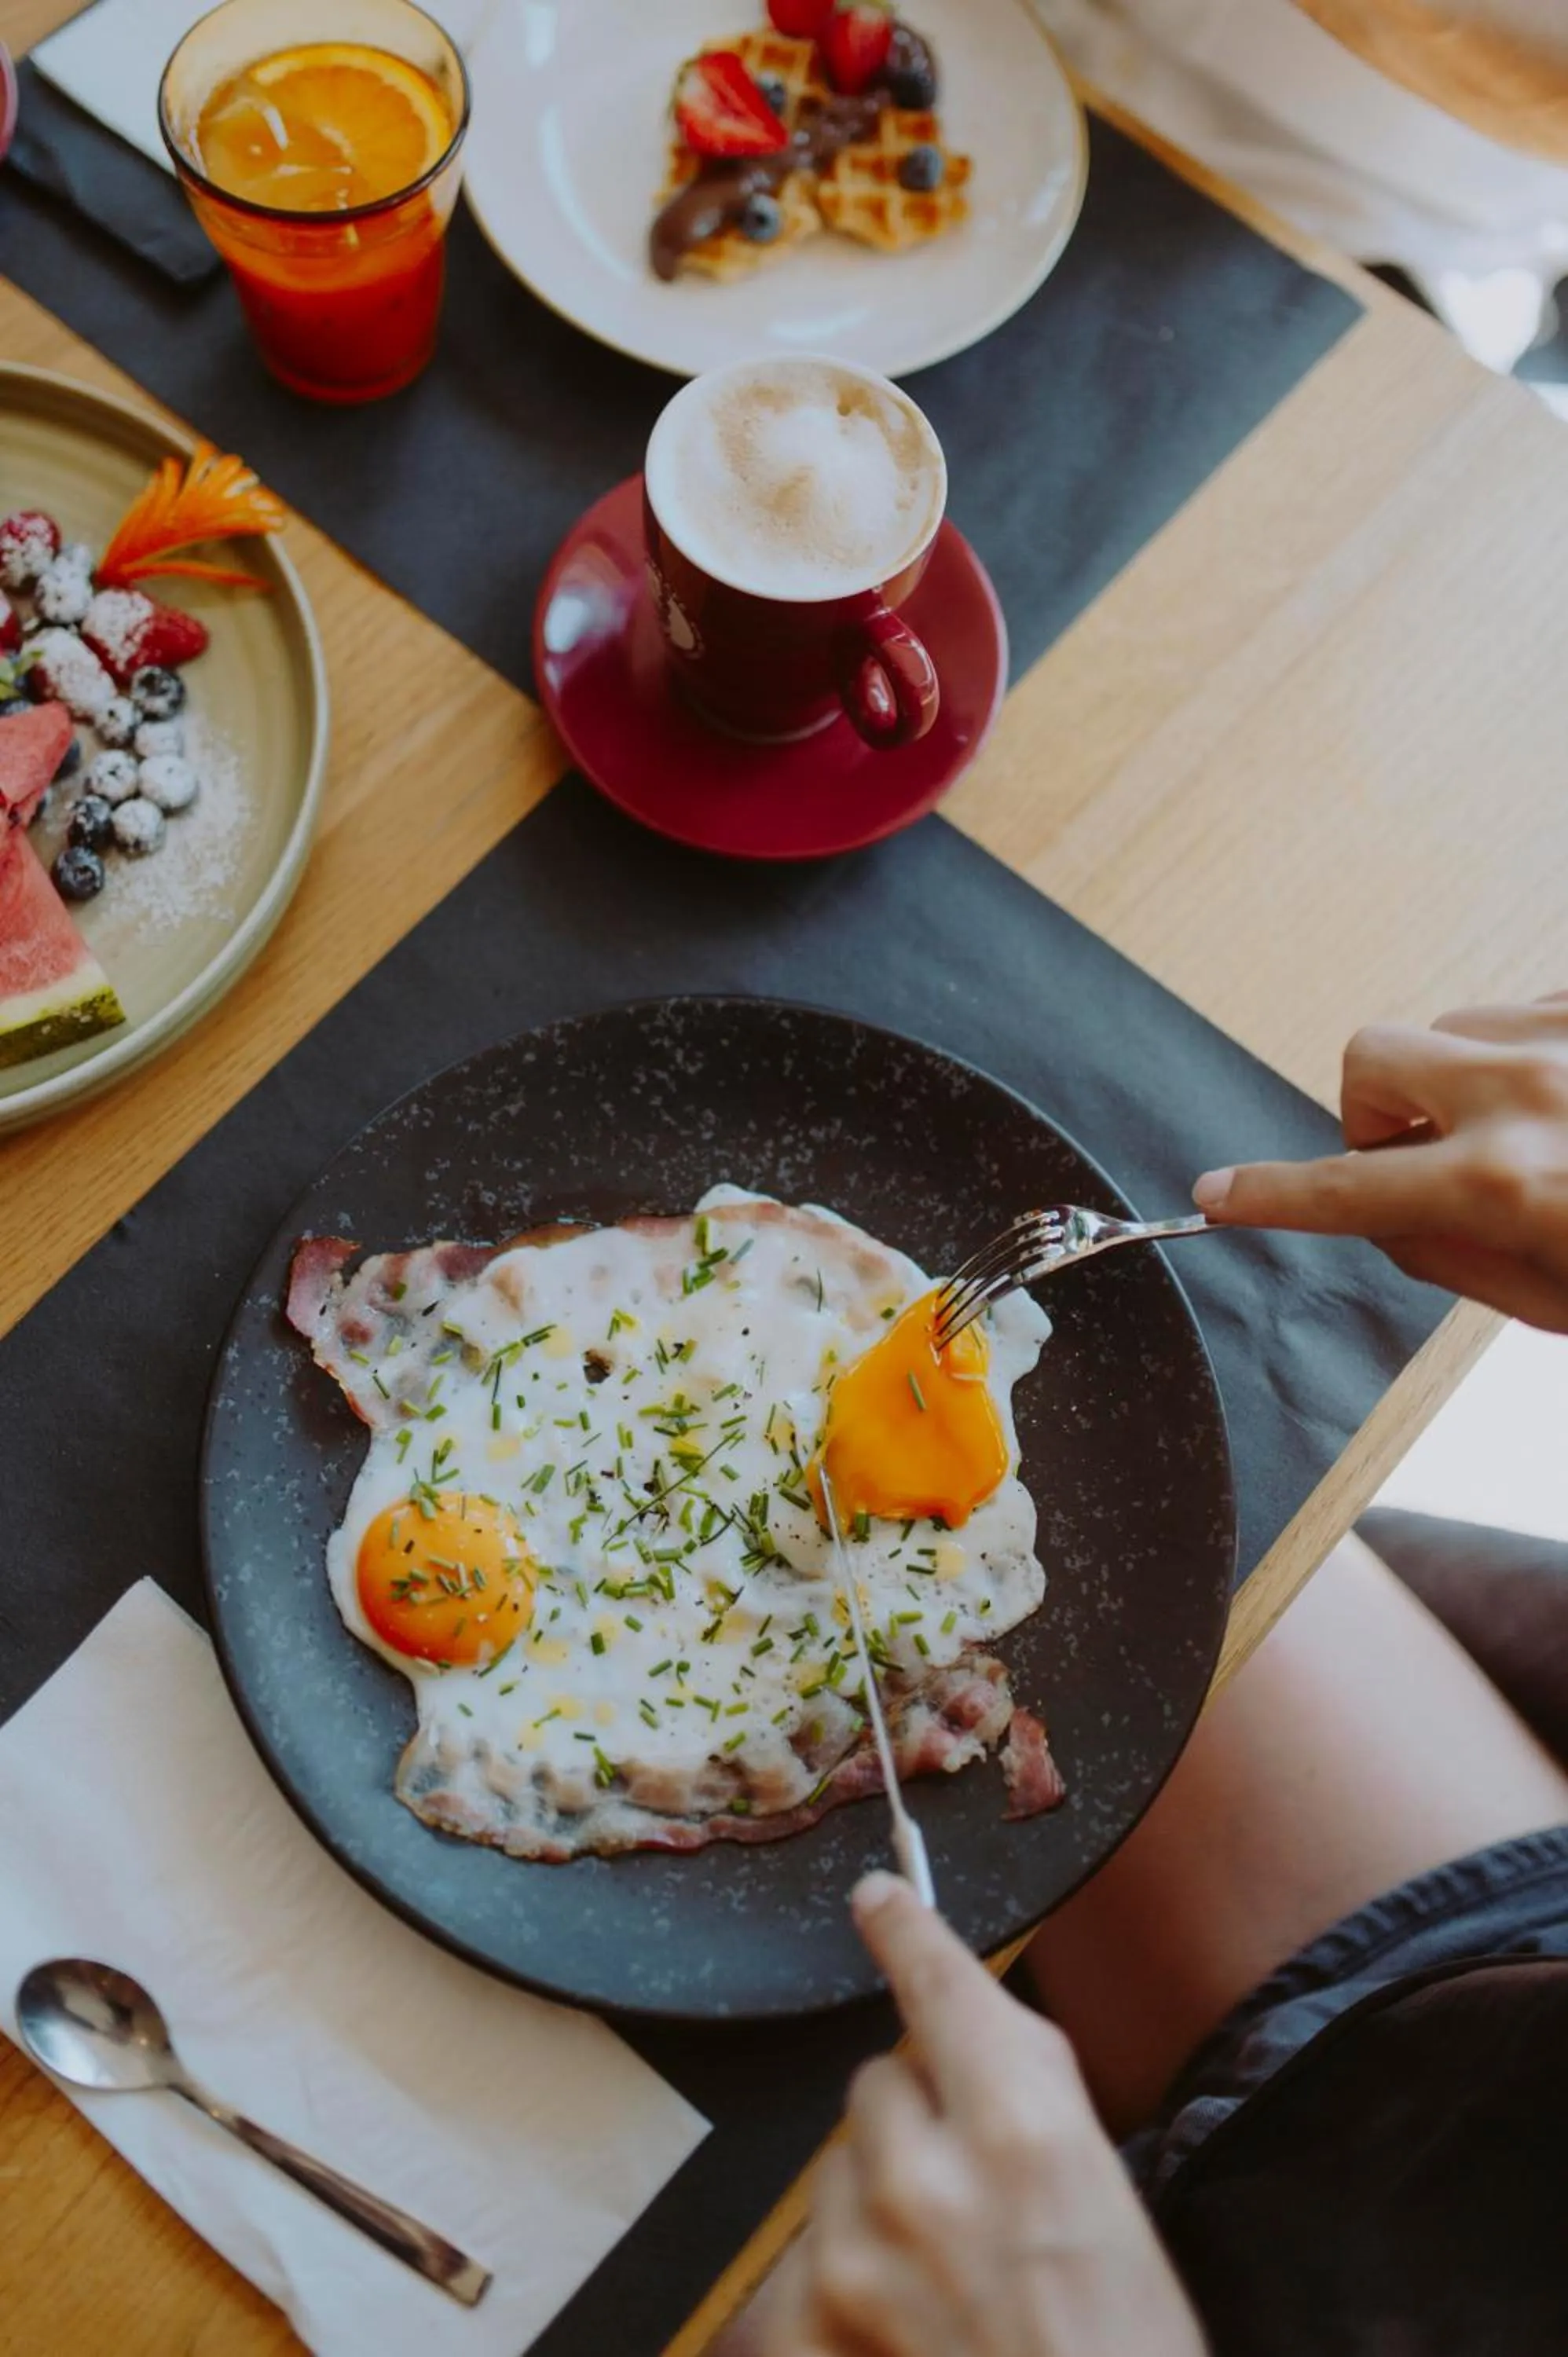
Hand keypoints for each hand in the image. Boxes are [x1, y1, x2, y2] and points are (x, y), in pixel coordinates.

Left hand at [762, 1873, 1204, 2356]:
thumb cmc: (1128, 2349)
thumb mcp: (1109, 2199)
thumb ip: (1032, 2098)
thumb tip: (973, 2024)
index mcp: (1024, 2131)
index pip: (940, 1988)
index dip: (906, 1931)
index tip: (878, 1897)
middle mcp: (924, 2178)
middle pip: (877, 2080)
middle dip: (915, 2116)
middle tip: (971, 2195)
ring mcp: (853, 2259)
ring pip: (835, 2167)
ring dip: (876, 2200)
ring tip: (943, 2280)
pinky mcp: (810, 2327)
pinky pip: (805, 2257)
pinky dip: (844, 2281)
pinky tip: (904, 2324)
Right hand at [1193, 995, 1567, 1329]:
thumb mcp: (1557, 1299)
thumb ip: (1454, 1258)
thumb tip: (1382, 1217)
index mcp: (1508, 1185)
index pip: (1342, 1189)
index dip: (1267, 1196)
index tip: (1221, 1193)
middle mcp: (1529, 1090)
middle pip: (1373, 1057)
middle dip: (1378, 1107)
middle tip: (1428, 1151)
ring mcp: (1563, 1032)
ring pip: (1455, 1028)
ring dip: (1470, 1080)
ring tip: (1541, 1131)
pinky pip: (1525, 1011)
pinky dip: (1532, 1057)